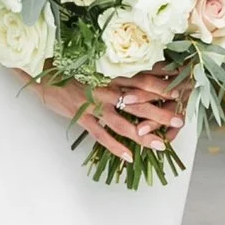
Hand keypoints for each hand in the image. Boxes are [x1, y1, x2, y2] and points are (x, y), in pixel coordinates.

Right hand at [41, 66, 186, 162]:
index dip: (162, 85)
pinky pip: (101, 135)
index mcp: (112, 76)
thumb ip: (118, 75)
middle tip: (179, 121)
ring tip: (160, 145)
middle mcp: (106, 90)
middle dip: (160, 113)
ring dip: (143, 135)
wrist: (43, 74)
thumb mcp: (98, 68)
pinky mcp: (82, 117)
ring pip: (123, 123)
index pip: (143, 79)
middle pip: (139, 103)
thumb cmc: (72, 70)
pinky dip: (115, 147)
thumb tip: (139, 78)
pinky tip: (129, 156)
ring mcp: (93, 105)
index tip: (180, 91)